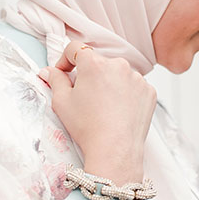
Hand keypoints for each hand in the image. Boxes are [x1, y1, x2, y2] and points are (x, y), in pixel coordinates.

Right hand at [38, 42, 156, 184]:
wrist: (115, 150)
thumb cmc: (88, 128)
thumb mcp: (62, 102)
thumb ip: (55, 80)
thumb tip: (49, 72)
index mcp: (94, 63)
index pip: (76, 49)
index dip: (65, 59)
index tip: (64, 72)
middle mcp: (118, 65)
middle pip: (98, 63)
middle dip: (89, 75)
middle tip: (84, 97)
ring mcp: (137, 78)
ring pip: (117, 74)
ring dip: (109, 84)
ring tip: (103, 107)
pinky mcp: (148, 91)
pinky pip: (134, 86)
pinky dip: (126, 94)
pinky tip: (118, 111)